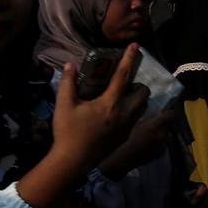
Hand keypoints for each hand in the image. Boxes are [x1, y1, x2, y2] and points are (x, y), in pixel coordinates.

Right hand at [17, 45, 148, 207]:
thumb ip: (68, 82)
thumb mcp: (64, 104)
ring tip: (123, 97)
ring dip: (138, 99)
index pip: (124, 76)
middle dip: (139, 84)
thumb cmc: (68, 132)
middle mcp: (124, 114)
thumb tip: (70, 65)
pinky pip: (137, 119)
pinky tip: (117, 113)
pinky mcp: (125, 137)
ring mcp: (127, 127)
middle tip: (125, 83)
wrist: (73, 162)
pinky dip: (133, 112)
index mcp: (110, 103)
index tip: (136, 46)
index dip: (130, 59)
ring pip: (143, 107)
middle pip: (143, 93)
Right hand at [96, 111, 176, 179]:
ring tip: (149, 137)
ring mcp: (163, 144)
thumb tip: (155, 117)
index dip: (169, 113)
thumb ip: (148, 120)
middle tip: (153, 126)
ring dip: (161, 135)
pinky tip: (149, 145)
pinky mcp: (162, 152)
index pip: (171, 115)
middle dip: (163, 125)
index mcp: (155, 125)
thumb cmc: (129, 138)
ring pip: (166, 135)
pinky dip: (159, 144)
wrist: (127, 156)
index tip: (166, 113)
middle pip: (169, 125)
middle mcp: (162, 134)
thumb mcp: (137, 124)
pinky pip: (163, 144)